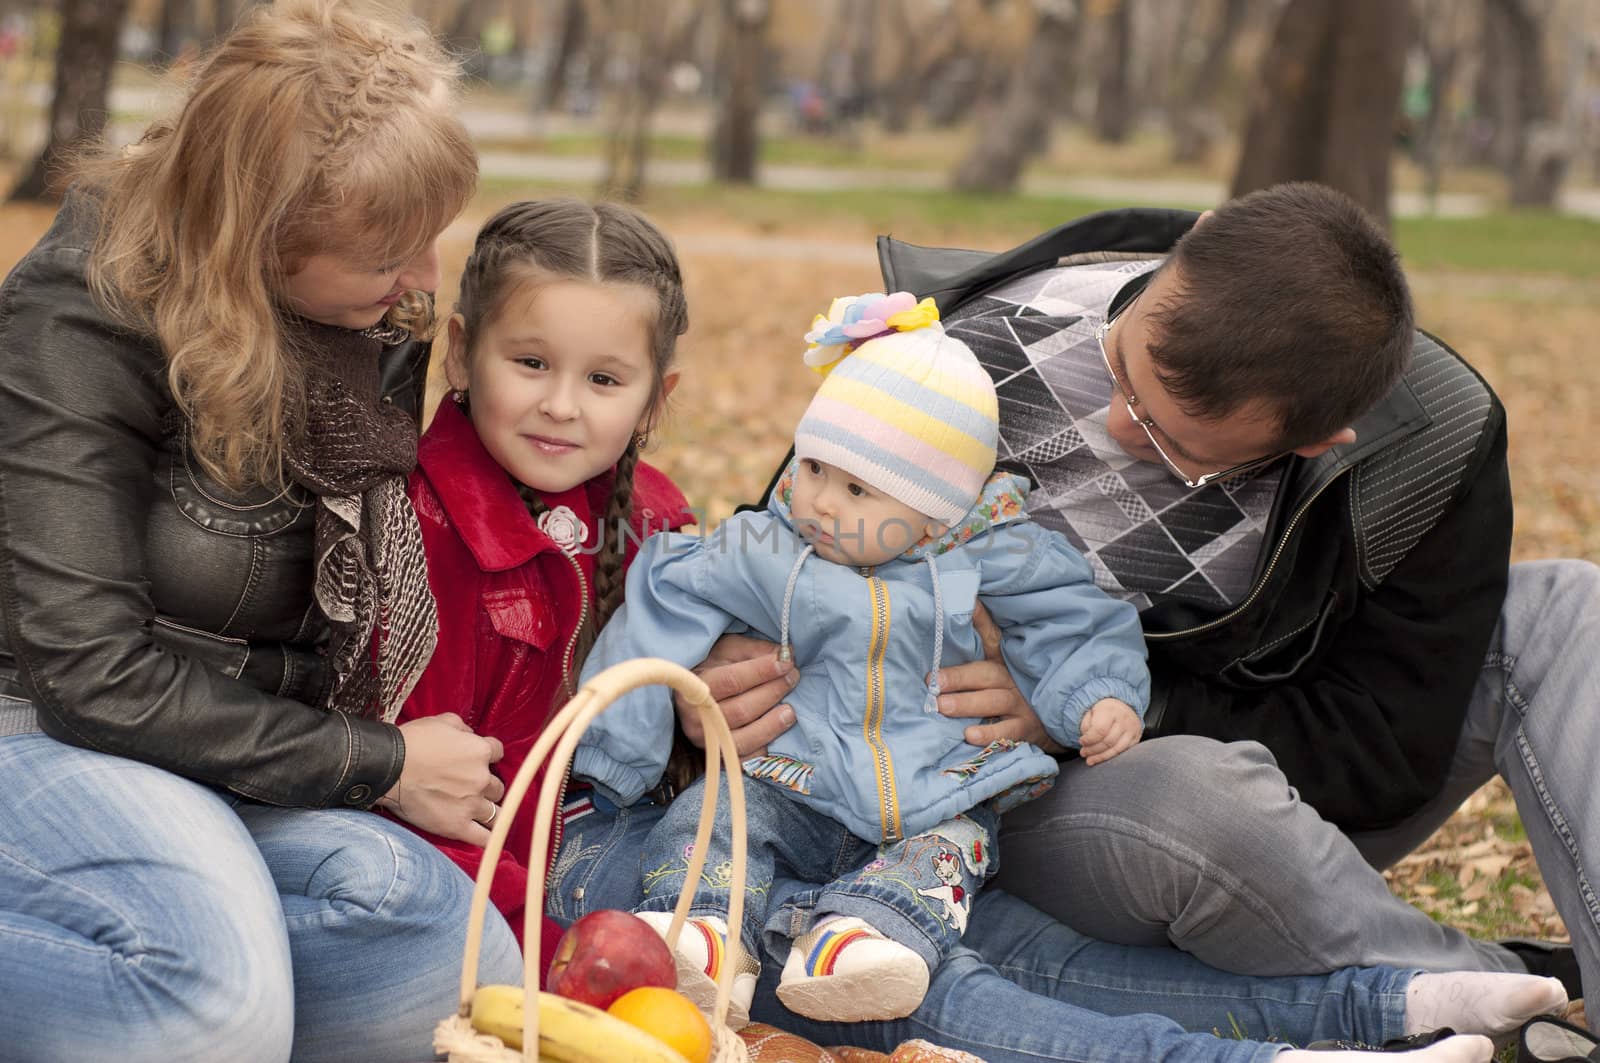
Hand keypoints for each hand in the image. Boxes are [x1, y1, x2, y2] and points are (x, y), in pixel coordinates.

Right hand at [379, 713, 505, 845]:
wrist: (388, 767)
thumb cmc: (412, 742)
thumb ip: (462, 727)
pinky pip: (484, 838)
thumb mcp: (441, 721)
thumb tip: (470, 734)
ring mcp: (471, 804)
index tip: (478, 760)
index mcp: (480, 751)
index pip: (498, 753)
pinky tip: (488, 838)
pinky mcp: (457, 826)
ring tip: (480, 813)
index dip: (488, 755)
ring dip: (490, 811)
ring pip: (496, 813)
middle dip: (486, 786)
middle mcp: (481, 778)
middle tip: (471, 787)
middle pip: (497, 786)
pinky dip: (489, 839)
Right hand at [677, 633, 798, 757]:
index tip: (786, 662)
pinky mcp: (718, 756)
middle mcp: (696, 717)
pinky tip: (778, 733)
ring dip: (772, 725)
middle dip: (772, 693)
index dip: (761, 672)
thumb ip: (755, 651)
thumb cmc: (712, 666)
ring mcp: (707, 740)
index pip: (732, 681)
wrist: (692, 693)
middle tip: (793, 677)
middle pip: (741, 710)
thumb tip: (786, 654)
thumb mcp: (728, 649)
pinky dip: (763, 748)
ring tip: (791, 710)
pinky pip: (745, 759)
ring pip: (744, 738)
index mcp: (695, 686)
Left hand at [936, 603, 1065, 753]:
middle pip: (987, 673)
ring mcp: (1021, 704)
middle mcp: (1013, 679)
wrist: (1051, 722)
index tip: (967, 603)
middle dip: (959, 676)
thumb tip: (955, 616)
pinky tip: (969, 736)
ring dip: (967, 703)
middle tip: (933, 680)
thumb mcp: (997, 667)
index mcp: (1003, 661)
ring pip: (994, 701)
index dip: (980, 619)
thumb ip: (975, 650)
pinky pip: (1007, 732)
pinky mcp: (1025, 728)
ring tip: (943, 706)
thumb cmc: (1012, 692)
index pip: (991, 636)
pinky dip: (988, 734)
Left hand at [1078, 699, 1141, 764]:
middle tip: (1083, 753)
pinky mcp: (1136, 738)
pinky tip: (1101, 758)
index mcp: (1110, 710)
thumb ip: (1086, 725)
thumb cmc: (1103, 711)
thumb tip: (1086, 741)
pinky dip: (1110, 757)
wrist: (1123, 705)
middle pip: (1108, 741)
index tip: (1081, 742)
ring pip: (1116, 749)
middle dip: (1093, 750)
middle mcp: (1124, 719)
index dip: (1089, 739)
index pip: (1100, 730)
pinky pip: (1123, 751)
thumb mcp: (1091, 711)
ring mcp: (1132, 729)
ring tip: (1090, 760)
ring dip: (1101, 757)